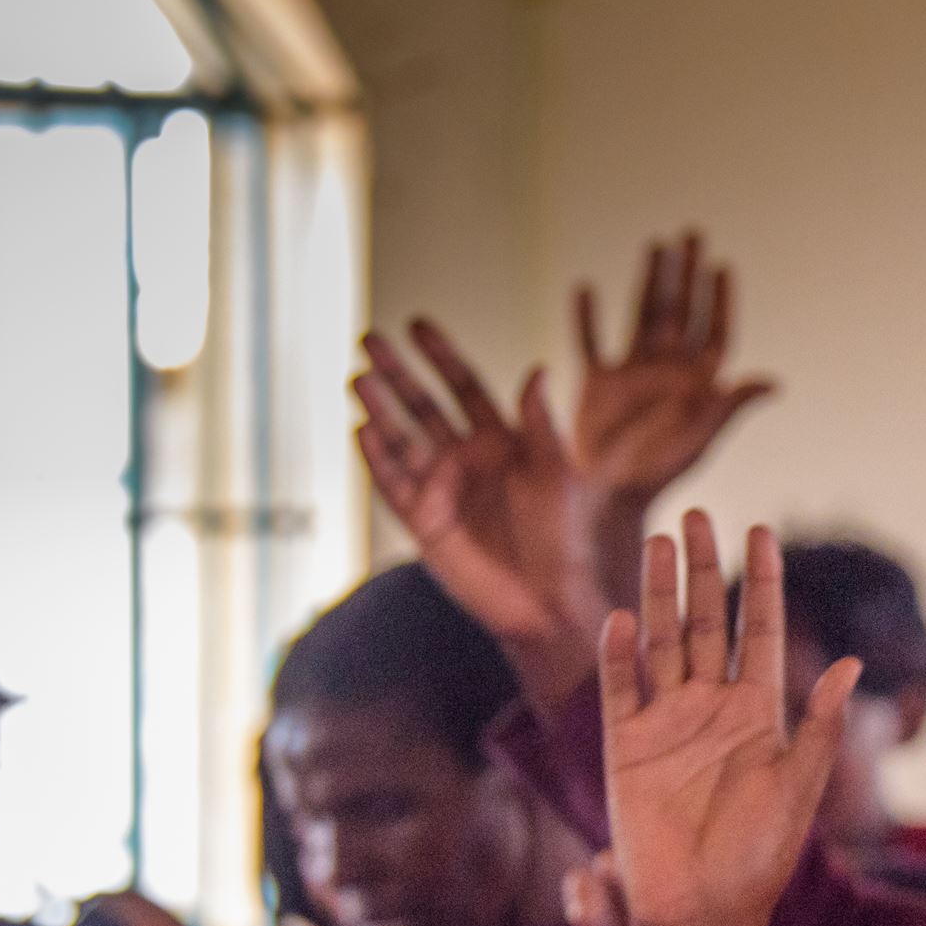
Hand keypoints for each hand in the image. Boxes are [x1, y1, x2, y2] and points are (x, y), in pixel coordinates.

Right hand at [355, 321, 599, 677]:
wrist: (552, 600)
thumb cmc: (566, 539)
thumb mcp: (559, 476)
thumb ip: (541, 426)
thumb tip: (538, 369)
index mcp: (500, 441)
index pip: (463, 387)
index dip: (441, 356)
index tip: (417, 325)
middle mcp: (465, 459)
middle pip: (422, 405)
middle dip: (397, 373)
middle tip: (369, 338)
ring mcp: (441, 488)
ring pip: (401, 439)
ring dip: (379, 409)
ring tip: (358, 377)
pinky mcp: (423, 522)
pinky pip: (394, 485)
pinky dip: (378, 459)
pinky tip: (363, 430)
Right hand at [571, 235, 774, 509]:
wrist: (614, 495)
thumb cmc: (661, 471)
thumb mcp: (700, 436)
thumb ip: (731, 405)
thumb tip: (774, 381)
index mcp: (697, 383)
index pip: (714, 331)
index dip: (719, 300)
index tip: (722, 266)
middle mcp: (667, 372)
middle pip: (680, 311)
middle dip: (686, 274)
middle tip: (693, 233)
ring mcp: (632, 374)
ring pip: (642, 315)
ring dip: (649, 280)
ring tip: (656, 244)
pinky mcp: (598, 383)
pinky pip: (590, 342)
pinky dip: (587, 316)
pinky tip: (586, 288)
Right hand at [600, 512, 856, 925]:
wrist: (704, 911)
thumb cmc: (760, 858)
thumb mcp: (801, 788)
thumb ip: (821, 727)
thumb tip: (849, 666)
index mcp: (758, 713)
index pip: (758, 631)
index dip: (760, 582)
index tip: (763, 531)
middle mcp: (710, 708)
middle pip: (705, 621)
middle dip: (703, 568)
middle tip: (698, 513)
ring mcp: (664, 722)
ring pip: (661, 641)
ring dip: (660, 591)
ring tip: (660, 539)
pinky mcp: (624, 747)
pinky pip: (620, 689)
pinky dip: (620, 654)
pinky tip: (624, 616)